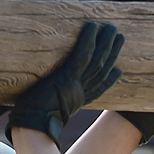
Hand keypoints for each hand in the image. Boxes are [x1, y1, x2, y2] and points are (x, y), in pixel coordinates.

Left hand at [6, 21, 123, 143]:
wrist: (33, 126)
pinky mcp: (66, 75)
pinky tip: (92, 26)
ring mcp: (75, 82)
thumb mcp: (45, 115)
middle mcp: (81, 91)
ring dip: (106, 42)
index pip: (99, 87)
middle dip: (113, 53)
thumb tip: (35, 110)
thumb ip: (47, 110)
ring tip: (113, 29)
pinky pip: (81, 55)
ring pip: (97, 59)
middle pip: (103, 69)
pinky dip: (88, 40)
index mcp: (78, 101)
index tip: (118, 70)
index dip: (109, 79)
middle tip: (120, 37)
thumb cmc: (33, 124)